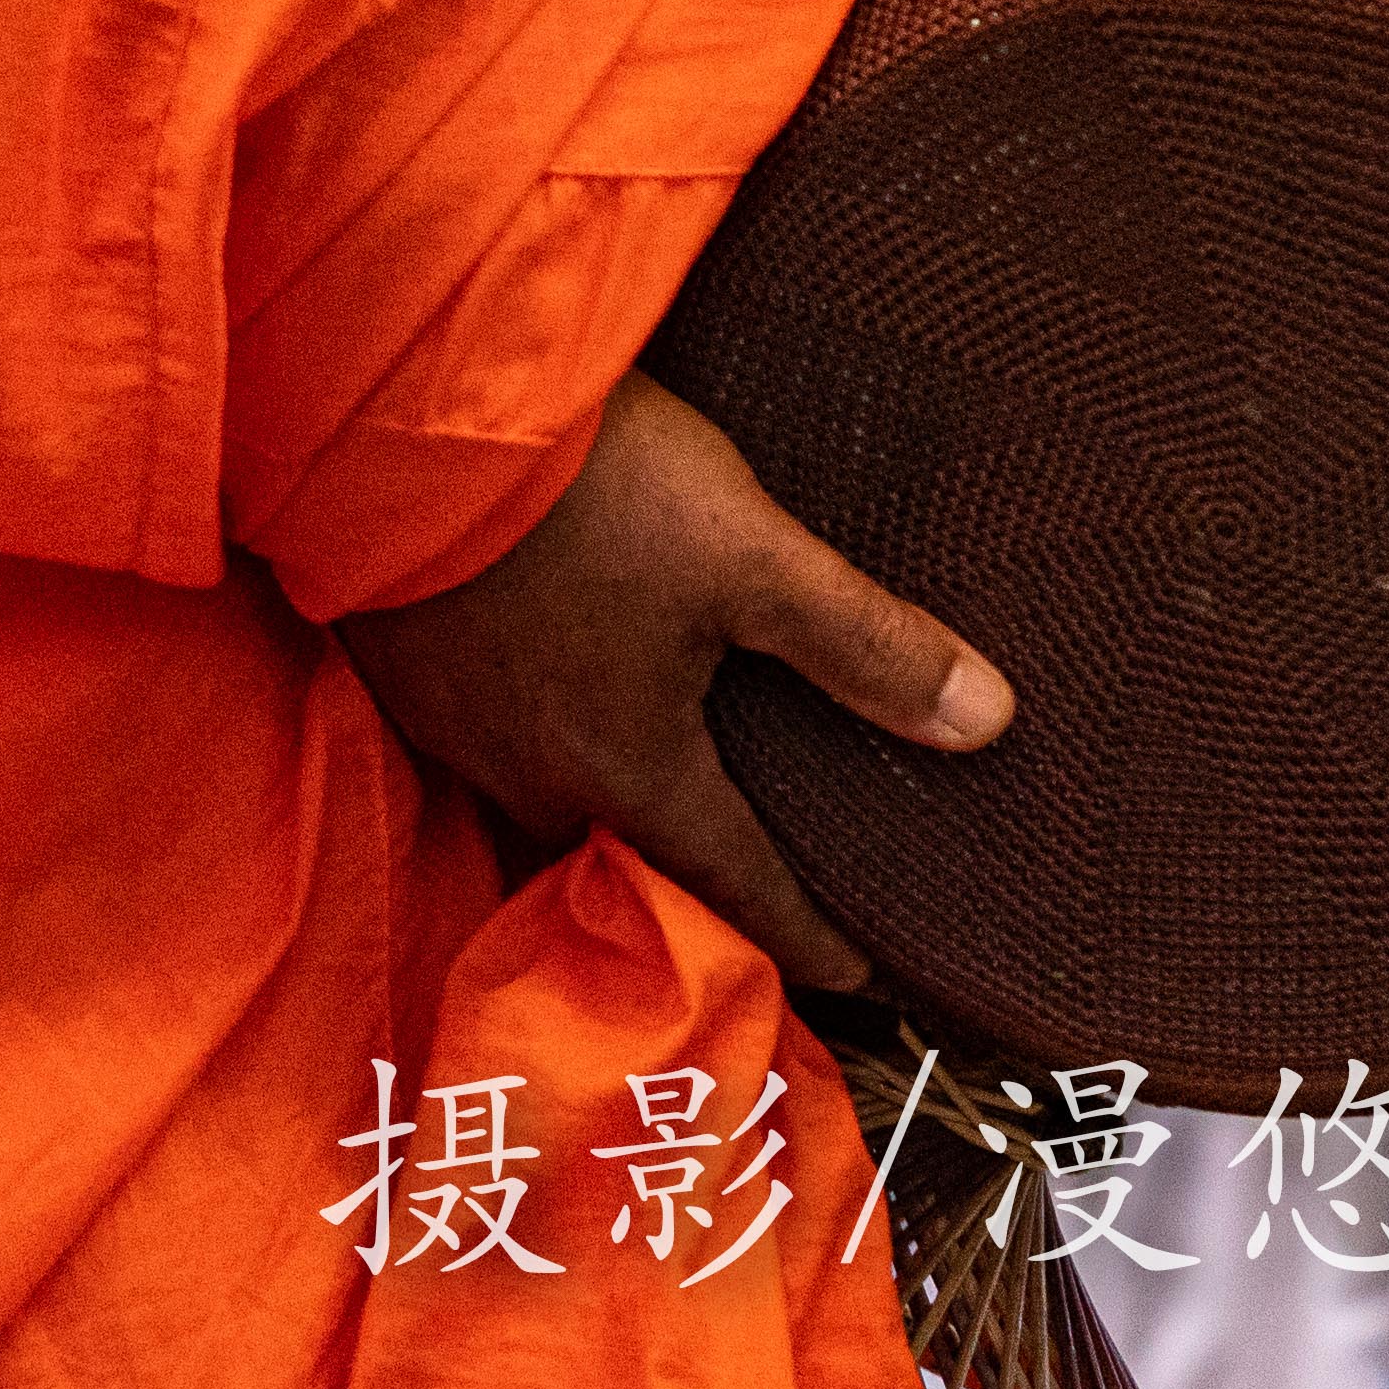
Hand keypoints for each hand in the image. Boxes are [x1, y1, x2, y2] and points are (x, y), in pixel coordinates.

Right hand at [335, 370, 1005, 994]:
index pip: (737, 887)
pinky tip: (572, 702)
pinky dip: (552, 745)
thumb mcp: (750, 557)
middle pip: (638, 857)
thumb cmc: (587, 494)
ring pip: (558, 804)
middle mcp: (537, 778)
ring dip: (620, 810)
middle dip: (703, 880)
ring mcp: (459, 730)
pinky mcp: (411, 673)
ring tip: (676, 795)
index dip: (806, 935)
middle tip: (770, 885)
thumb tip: (989, 721)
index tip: (857, 972)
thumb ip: (864, 644)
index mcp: (630, 772)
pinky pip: (498, 747)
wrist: (399, 416)